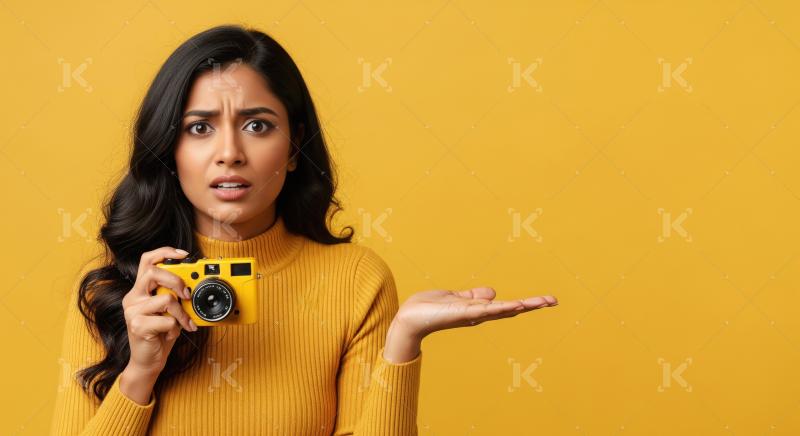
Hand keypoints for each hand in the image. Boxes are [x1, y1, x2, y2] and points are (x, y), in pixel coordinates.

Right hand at [121, 247, 197, 377]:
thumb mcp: (169, 310)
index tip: (184, 255)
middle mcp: (132, 298)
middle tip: (187, 294)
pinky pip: (166, 319)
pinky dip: (175, 327)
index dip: (165, 252)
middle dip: (176, 280)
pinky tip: (171, 334)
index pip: (147, 260)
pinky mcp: (137, 326)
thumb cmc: (160, 334)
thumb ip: (174, 295)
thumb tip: (192, 284)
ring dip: (181, 312)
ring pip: (165, 298)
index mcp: (139, 290)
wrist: (148, 361)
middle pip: (153, 272)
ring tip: (183, 323)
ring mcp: (133, 312)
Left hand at [394, 286, 557, 339]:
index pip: (507, 306)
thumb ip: (473, 295)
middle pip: (510, 309)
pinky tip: (512, 305)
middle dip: (532, 305)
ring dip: (519, 306)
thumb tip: (493, 292)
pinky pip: (483, 310)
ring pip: (500, 309)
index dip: (527, 303)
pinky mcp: (461, 312)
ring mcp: (471, 315)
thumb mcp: (456, 297)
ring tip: (538, 302)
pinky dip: (498, 307)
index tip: (547, 300)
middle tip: (553, 301)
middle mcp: (479, 315)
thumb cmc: (430, 308)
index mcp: (479, 310)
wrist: (410, 317)